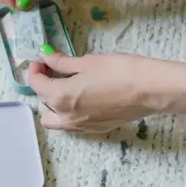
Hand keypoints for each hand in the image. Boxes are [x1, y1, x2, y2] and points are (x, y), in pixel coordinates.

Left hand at [28, 50, 167, 132]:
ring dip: (52, 104)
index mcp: (60, 97)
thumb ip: (62, 62)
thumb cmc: (119, 71)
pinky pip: (71, 125)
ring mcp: (81, 127)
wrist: (150, 90)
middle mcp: (66, 117)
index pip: (36, 84)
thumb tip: (46, 56)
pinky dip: (68, 113)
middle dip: (43, 87)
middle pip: (42, 103)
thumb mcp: (87, 62)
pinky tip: (80, 98)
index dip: (35, 70)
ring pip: (54, 120)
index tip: (41, 60)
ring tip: (65, 87)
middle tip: (53, 72)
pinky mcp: (95, 130)